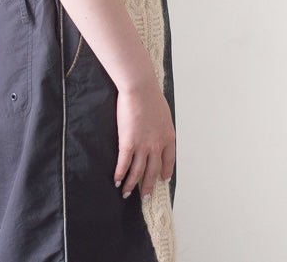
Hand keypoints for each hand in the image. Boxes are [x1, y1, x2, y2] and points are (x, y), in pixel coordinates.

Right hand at [114, 78, 175, 199]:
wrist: (140, 90)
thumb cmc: (151, 96)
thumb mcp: (164, 114)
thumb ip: (161, 126)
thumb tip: (157, 129)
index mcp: (168, 137)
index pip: (169, 160)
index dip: (166, 171)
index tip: (163, 179)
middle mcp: (157, 146)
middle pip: (153, 170)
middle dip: (148, 185)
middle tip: (145, 196)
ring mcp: (143, 146)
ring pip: (138, 172)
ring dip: (132, 185)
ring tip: (127, 194)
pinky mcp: (128, 143)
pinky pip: (124, 163)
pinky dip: (120, 174)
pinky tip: (117, 181)